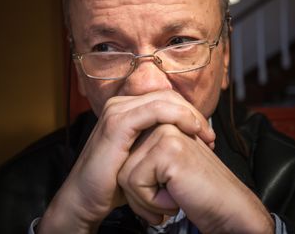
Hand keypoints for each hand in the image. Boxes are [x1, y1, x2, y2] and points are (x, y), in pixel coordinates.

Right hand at [37, 90, 215, 233]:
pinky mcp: (118, 123)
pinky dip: (179, 116)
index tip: (206, 135)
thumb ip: (156, 142)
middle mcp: (120, 105)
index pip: (166, 99)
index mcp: (125, 109)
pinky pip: (156, 110)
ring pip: (165, 99)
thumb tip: (184, 139)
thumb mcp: (140, 157)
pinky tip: (192, 130)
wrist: (85, 199)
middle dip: (193, 113)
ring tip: (205, 135)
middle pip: (168, 96)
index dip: (189, 112)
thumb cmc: (113, 182)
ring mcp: (117, 111)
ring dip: (190, 115)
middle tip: (209, 136)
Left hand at [117, 124, 273, 233]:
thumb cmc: (196, 192)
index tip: (165, 190)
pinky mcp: (168, 148)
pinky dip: (152, 201)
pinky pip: (135, 182)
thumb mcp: (164, 169)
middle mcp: (163, 123)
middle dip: (139, 192)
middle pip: (122, 164)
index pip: (125, 154)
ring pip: (125, 175)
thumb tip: (117, 160)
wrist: (227, 208)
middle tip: (168, 197)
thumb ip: (144, 156)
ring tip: (173, 196)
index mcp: (162, 123)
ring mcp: (166, 132)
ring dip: (145, 199)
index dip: (138, 183)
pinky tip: (176, 197)